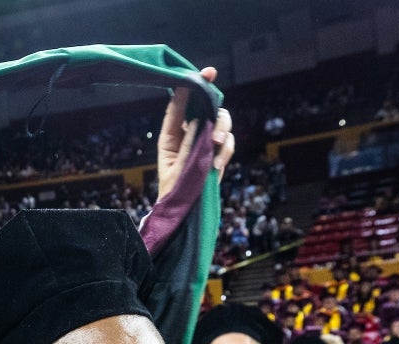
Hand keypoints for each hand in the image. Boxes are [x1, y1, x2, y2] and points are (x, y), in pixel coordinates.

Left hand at [157, 67, 233, 195]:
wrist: (184, 216)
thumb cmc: (174, 194)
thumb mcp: (177, 169)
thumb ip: (189, 145)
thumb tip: (198, 122)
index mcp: (171, 135)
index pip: (180, 104)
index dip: (191, 85)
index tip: (206, 72)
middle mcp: (188, 136)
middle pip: (206, 109)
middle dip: (214, 111)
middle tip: (214, 117)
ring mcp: (204, 145)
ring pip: (221, 123)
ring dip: (222, 130)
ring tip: (215, 144)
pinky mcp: (217, 156)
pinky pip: (228, 144)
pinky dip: (225, 151)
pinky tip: (216, 165)